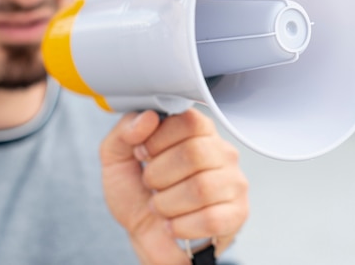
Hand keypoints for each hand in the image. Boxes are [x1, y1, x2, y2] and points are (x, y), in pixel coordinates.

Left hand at [100, 109, 248, 264]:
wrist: (147, 237)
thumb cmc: (138, 194)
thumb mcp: (117, 159)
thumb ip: (124, 131)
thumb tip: (149, 117)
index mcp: (197, 131)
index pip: (188, 120)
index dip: (158, 139)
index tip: (143, 153)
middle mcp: (221, 152)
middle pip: (195, 153)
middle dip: (158, 174)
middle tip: (149, 184)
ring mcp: (233, 182)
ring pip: (202, 188)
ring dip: (167, 203)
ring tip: (160, 206)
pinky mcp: (237, 213)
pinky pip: (211, 219)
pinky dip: (181, 226)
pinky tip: (174, 224)